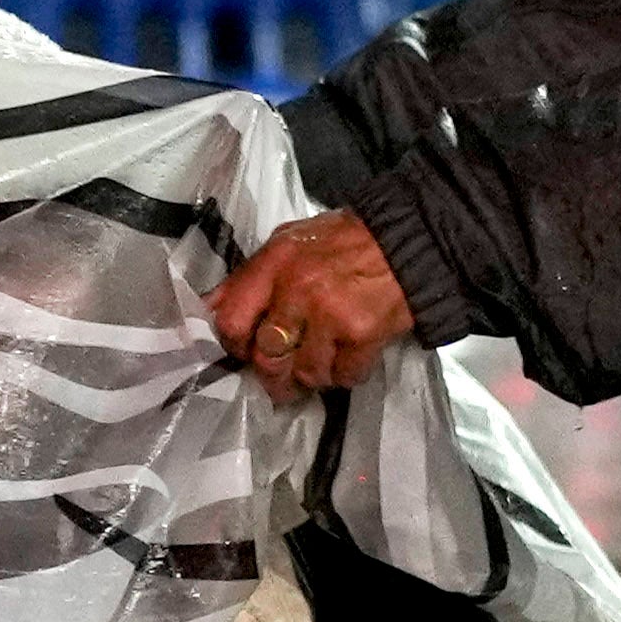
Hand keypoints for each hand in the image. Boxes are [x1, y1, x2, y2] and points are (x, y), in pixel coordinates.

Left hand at [209, 215, 416, 395]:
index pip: (230, 319)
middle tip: (281, 380)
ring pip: (305, 373)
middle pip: (265, 357)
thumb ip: (250, 276)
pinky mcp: (363, 335)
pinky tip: (349, 358)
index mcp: (274, 263)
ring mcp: (331, 315)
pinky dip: (345, 375)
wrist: (408, 241)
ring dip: (311, 377)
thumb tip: (212, 309)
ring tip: (320, 365)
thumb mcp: (287, 244)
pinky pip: (343, 376)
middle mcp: (297, 289)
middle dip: (272, 377)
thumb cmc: (343, 243)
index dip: (234, 345)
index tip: (245, 352)